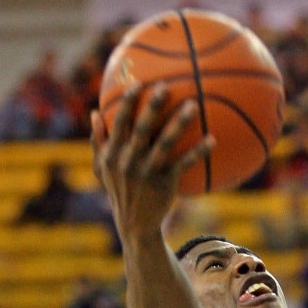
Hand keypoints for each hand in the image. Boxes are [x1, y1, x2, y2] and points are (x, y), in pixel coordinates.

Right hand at [91, 82, 214, 244]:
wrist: (135, 224)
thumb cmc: (120, 190)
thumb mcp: (102, 169)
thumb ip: (98, 141)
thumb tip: (94, 112)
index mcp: (113, 154)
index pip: (119, 123)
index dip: (127, 102)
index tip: (138, 83)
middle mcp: (129, 161)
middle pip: (142, 129)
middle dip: (152, 106)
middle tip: (166, 86)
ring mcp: (147, 173)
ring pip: (165, 144)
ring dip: (179, 123)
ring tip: (194, 105)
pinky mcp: (164, 184)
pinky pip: (184, 164)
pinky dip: (198, 152)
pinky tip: (213, 139)